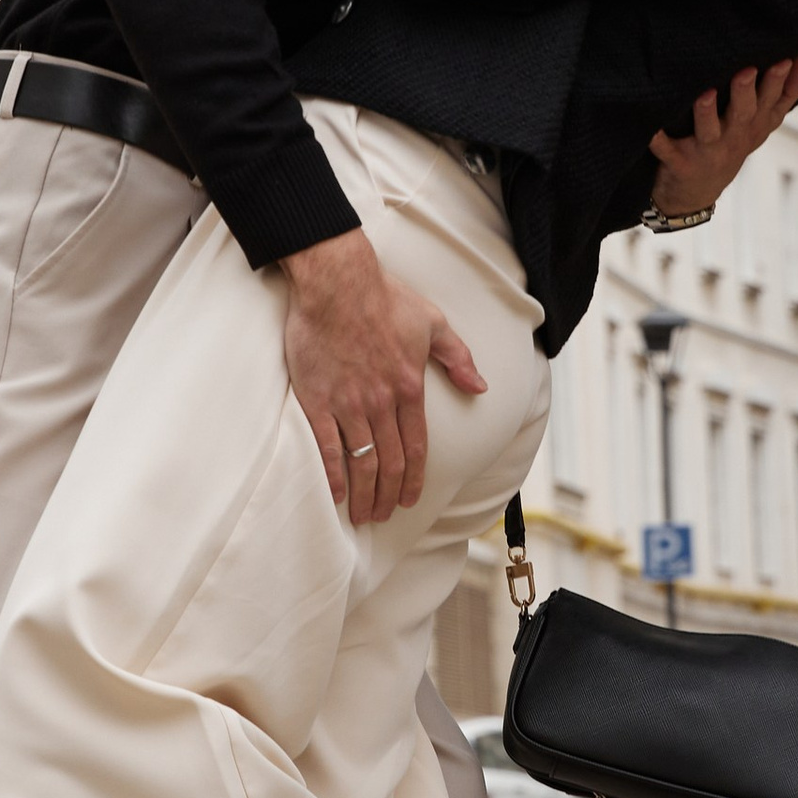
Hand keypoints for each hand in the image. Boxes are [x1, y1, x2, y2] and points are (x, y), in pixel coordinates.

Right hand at [283, 229, 487, 524]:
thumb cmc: (385, 297)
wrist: (338, 282)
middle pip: (388, 462)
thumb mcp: (434, 323)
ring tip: (362, 514)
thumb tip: (479, 387)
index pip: (416, 447)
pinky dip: (333, 475)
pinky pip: (327, 447)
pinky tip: (335, 494)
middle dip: (387, 494)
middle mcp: (382, 403)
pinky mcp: (318, 400)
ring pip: (362, 461)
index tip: (409, 499)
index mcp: (410, 388)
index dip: (413, 478)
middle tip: (383, 515)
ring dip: (364, 493)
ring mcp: (349, 404)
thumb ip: (458, 358)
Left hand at [647, 61, 797, 215]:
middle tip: (748, 69)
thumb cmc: (730, 144)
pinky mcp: (681, 163)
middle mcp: (735, 138)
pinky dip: (659, 141)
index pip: (775, 103)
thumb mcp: (761, 124)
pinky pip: (668, 151)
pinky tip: (651, 130)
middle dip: (747, 92)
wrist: (697, 192)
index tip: (790, 58)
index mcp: (755, 126)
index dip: (785, 83)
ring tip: (704, 94)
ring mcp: (707, 152)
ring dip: (706, 114)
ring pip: (709, 132)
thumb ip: (781, 95)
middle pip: (744, 113)